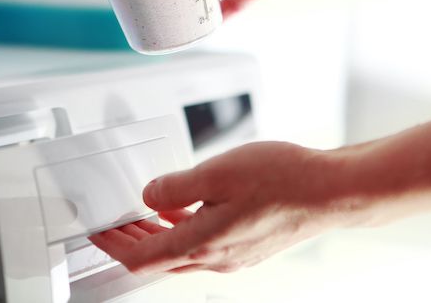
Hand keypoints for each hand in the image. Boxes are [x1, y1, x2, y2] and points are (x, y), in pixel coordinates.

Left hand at [88, 141, 350, 274]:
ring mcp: (235, 256)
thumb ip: (175, 186)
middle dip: (131, 240)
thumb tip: (149, 196)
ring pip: (182, 253)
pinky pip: (204, 245)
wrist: (331, 191)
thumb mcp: (217, 172)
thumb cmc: (283, 180)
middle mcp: (216, 258)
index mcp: (203, 242)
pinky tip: (184, 209)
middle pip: (159, 258)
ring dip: (156, 235)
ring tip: (141, 215)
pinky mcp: (248, 247)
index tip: (99, 233)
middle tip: (114, 224)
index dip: (114, 246)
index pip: (142, 257)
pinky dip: (183, 230)